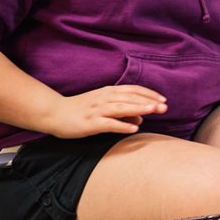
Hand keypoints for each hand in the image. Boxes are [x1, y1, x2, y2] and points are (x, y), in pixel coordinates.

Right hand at [45, 85, 166, 137]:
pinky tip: (133, 128)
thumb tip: (142, 118)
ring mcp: (96, 110)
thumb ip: (123, 111)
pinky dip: (121, 125)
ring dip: (138, 108)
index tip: (163, 99)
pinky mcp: (90, 123)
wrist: (54, 113)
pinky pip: (108, 124)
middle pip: (130, 97)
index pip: (133, 90)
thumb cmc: (81, 110)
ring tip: (152, 110)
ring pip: (120, 107)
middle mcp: (104, 98)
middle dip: (148, 101)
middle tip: (164, 107)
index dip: (149, 94)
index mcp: (108, 92)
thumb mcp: (103, 106)